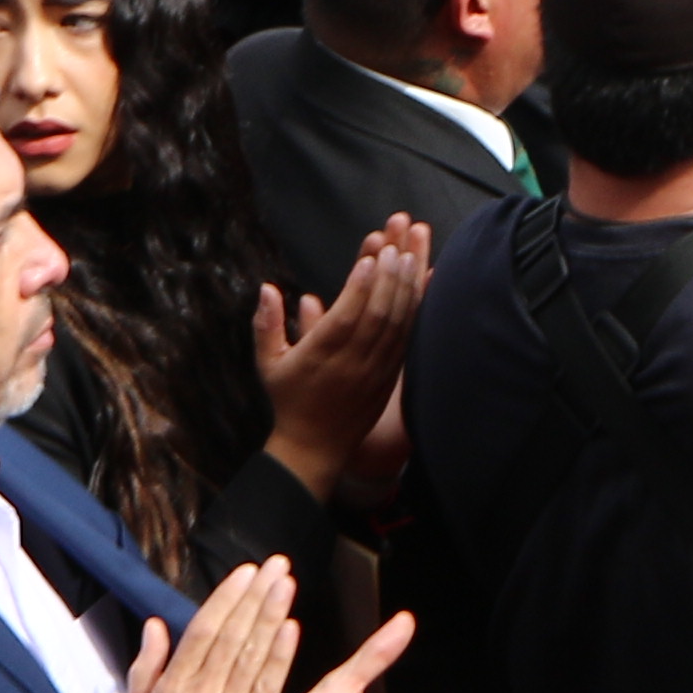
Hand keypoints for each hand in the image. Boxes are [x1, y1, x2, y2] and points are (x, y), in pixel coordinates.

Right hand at [117, 558, 301, 692]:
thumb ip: (146, 668)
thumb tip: (156, 625)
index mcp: (172, 690)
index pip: (204, 633)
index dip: (227, 599)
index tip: (245, 573)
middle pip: (234, 636)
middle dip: (256, 596)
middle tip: (276, 564)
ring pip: (253, 656)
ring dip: (273, 615)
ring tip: (287, 584)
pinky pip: (269, 687)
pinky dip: (281, 656)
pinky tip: (291, 628)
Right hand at [247, 216, 426, 502]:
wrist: (315, 446)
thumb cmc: (289, 399)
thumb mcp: (268, 363)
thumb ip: (267, 324)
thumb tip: (266, 288)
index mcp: (320, 356)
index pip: (345, 317)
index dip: (360, 287)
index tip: (371, 257)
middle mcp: (351, 362)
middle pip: (377, 315)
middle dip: (389, 276)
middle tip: (397, 245)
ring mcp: (375, 369)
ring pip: (397, 323)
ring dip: (406, 286)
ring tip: (413, 254)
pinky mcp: (391, 374)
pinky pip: (408, 337)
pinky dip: (418, 308)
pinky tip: (426, 281)